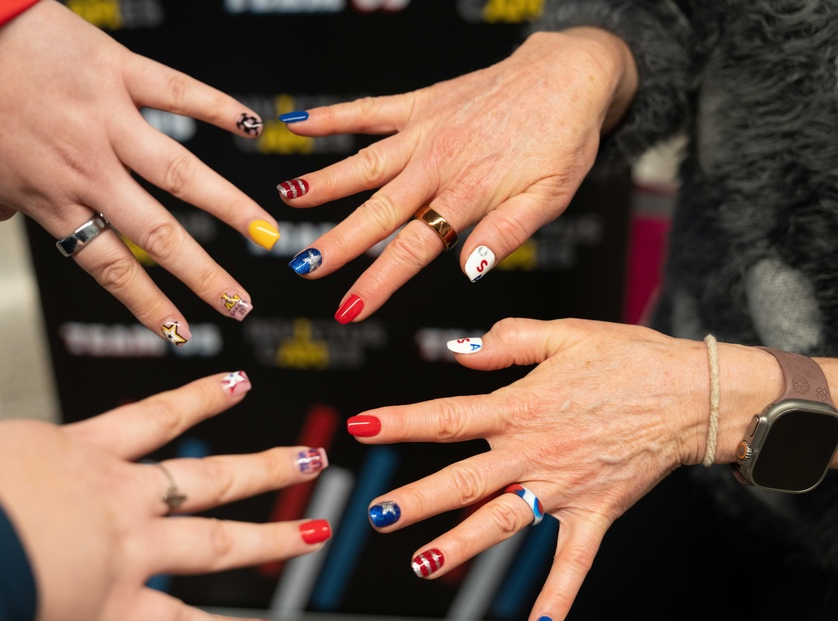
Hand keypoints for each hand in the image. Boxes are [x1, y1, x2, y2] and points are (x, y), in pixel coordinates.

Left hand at [0, 1, 277, 339]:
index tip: (180, 334)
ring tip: (268, 235)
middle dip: (205, 277)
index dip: (149, 305)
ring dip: (230, 209)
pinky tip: (251, 125)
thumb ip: (0, 194)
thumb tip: (3, 218)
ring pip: (182, 175)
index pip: (113, 267)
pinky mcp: (117, 71)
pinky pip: (177, 92)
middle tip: (240, 305)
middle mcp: (87, 171)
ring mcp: (107, 121)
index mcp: (50, 200)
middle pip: (159, 237)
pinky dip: (216, 108)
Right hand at [0, 372, 330, 620]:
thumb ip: (19, 466)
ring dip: (272, 539)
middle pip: (210, 477)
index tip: (237, 383)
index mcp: (86, 451)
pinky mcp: (115, 606)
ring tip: (315, 532)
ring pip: (216, 542)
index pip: (157, 417)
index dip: (202, 398)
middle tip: (308, 458)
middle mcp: (121, 496)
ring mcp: (127, 549)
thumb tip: (5, 476)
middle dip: (265, 469)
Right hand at [279, 29, 636, 320]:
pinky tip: (297, 123)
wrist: (571, 74)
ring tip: (287, 198)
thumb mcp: (551, 197)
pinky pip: (370, 109)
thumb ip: (506, 234)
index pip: (415, 249)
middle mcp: (438, 164)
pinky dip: (333, 117)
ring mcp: (425, 132)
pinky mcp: (421, 103)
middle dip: (339, 243)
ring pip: (365, 163)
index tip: (350, 309)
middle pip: (379, 212)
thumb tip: (470, 272)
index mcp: (469, 195)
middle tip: (303, 266)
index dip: (378, 282)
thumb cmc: (564, 140)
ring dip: (325, 183)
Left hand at [346, 318, 775, 620]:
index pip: (448, 417)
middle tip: (376, 515)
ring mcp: (565, 487)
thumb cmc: (627, 357)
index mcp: (521, 406)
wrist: (692, 394)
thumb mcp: (563, 333)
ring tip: (422, 565)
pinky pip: (574, 562)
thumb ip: (507, 339)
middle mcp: (535, 452)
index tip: (360, 427)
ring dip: (462, 545)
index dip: (401, 421)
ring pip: (504, 522)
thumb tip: (457, 350)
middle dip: (417, 499)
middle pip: (465, 480)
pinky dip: (557, 597)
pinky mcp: (596, 513)